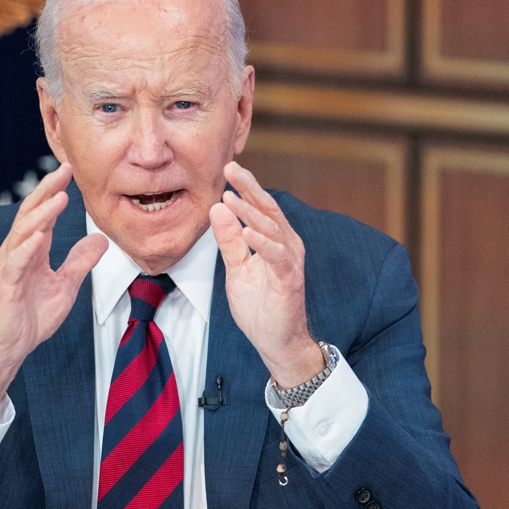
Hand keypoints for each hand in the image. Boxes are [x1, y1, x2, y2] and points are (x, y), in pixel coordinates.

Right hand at [0, 163, 107, 421]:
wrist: (10, 346)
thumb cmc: (31, 316)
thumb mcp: (66, 285)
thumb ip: (80, 261)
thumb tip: (101, 240)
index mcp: (33, 249)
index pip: (45, 213)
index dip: (56, 191)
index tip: (71, 171)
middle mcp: (18, 251)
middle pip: (31, 213)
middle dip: (47, 190)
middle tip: (64, 170)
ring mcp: (10, 266)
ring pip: (23, 232)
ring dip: (42, 214)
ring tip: (59, 196)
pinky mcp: (4, 285)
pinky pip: (15, 262)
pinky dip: (27, 247)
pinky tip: (40, 236)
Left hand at [209, 162, 323, 388]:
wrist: (276, 340)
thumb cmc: (261, 306)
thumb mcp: (236, 268)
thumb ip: (229, 240)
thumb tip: (218, 208)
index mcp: (275, 239)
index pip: (259, 207)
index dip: (245, 187)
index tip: (227, 167)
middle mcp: (287, 244)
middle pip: (268, 209)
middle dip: (249, 187)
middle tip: (230, 168)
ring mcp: (290, 260)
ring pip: (272, 228)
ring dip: (251, 212)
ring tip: (231, 196)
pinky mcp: (290, 278)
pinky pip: (277, 256)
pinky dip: (262, 242)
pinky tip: (247, 232)